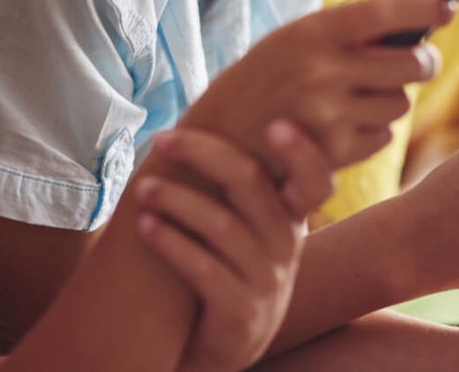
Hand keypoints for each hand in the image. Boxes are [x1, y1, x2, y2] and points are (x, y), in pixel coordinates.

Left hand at [134, 121, 331, 371]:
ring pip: (222, 225)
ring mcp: (267, 280)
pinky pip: (204, 269)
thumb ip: (242, 182)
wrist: (228, 343)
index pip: (316, 179)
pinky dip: (171, 243)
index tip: (275, 123)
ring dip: (177, 200)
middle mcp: (286, 244)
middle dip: (205, 154)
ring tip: (142, 188)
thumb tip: (205, 115)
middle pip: (251, 184)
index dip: (303, 152)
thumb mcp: (250, 227)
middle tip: (163, 138)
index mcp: (291, 216)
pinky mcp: (240, 313)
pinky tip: (146, 225)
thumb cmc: (229, 267)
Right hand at [192, 0, 452, 170]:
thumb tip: (414, 28)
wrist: (213, 146)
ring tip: (352, 100)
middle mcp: (323, 69)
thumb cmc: (258, 86)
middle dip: (424, 62)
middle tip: (422, 61)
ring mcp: (330, 113)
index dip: (425, 8)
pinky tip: (338, 130)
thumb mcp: (290, 44)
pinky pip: (382, 137)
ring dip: (389, 101)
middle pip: (412, 64)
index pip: (385, 12)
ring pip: (399, 103)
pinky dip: (371, 133)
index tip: (447, 7)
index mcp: (312, 32)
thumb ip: (343, 34)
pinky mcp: (334, 152)